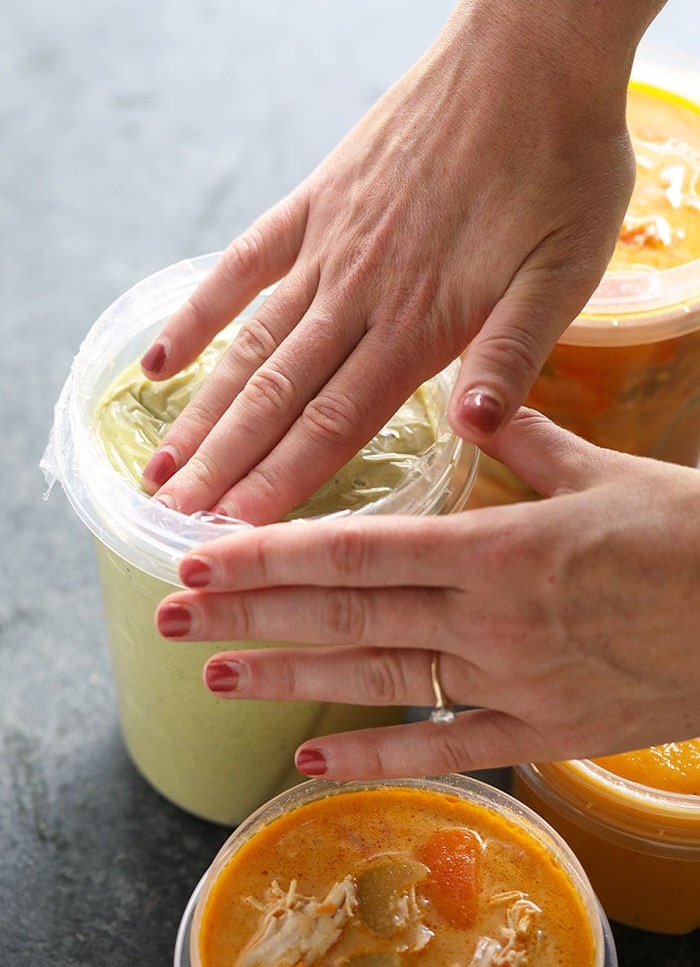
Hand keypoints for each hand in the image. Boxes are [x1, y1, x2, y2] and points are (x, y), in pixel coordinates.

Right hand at [139, 0, 634, 522]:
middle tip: (178, 517)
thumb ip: (514, 350)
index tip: (238, 528)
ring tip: (161, 463)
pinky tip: (160, 360)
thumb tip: (477, 430)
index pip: (338, 419)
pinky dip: (198, 313)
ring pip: (252, 343)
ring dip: (204, 410)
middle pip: (279, 394)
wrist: (527, 52)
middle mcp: (360, 291)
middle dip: (227, 464)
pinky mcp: (314, 201)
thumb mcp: (567, 269)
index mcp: (423, 320)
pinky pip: (241, 265)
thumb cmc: (561, 164)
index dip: (285, 478)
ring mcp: (327, 245)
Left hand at [154, 409, 699, 779]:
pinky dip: (375, 756)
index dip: (275, 553)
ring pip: (378, 680)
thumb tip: (474, 397)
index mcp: (500, 545)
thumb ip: (527, 440)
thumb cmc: (691, 534)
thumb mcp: (607, 473)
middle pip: (347, 616)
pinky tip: (309, 761)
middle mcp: (490, 618)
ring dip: (289, 679)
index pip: (360, 549)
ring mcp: (511, 683)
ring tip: (216, 673)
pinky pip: (444, 748)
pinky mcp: (540, 734)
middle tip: (173, 613)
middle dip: (251, 613)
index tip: (206, 553)